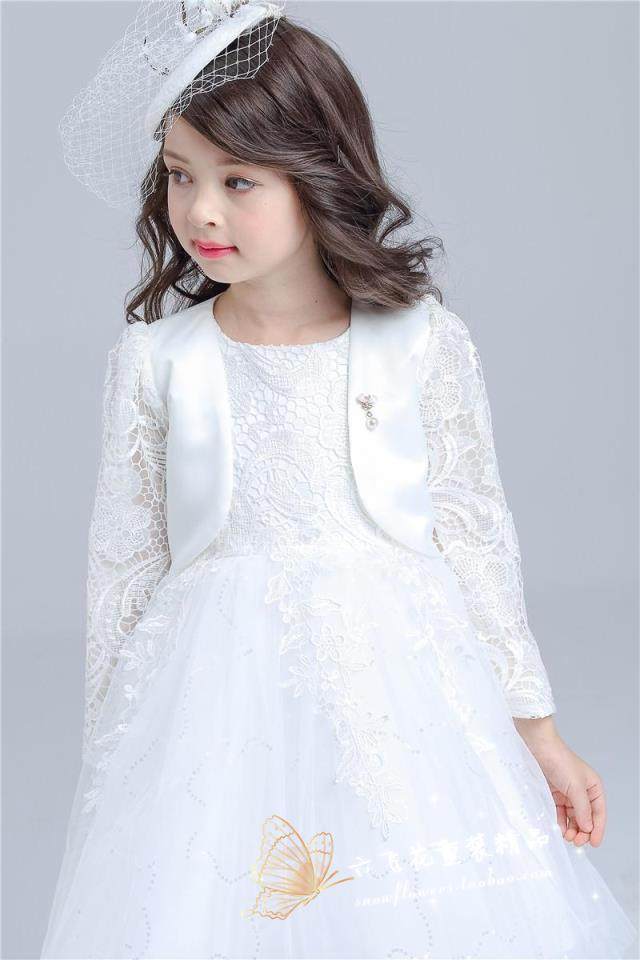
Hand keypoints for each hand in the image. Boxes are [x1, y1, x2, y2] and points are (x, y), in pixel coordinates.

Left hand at [513, 717, 605, 847]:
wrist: (537, 746)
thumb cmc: (559, 761)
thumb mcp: (576, 787)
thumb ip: (583, 809)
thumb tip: (588, 828)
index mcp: (593, 787)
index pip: (598, 812)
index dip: (597, 829)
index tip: (593, 843)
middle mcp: (582, 791)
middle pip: (585, 817)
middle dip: (582, 831)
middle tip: (576, 842)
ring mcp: (567, 793)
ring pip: (572, 817)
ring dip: (571, 828)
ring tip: (567, 837)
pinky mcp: (553, 793)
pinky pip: (559, 812)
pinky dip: (560, 822)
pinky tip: (559, 829)